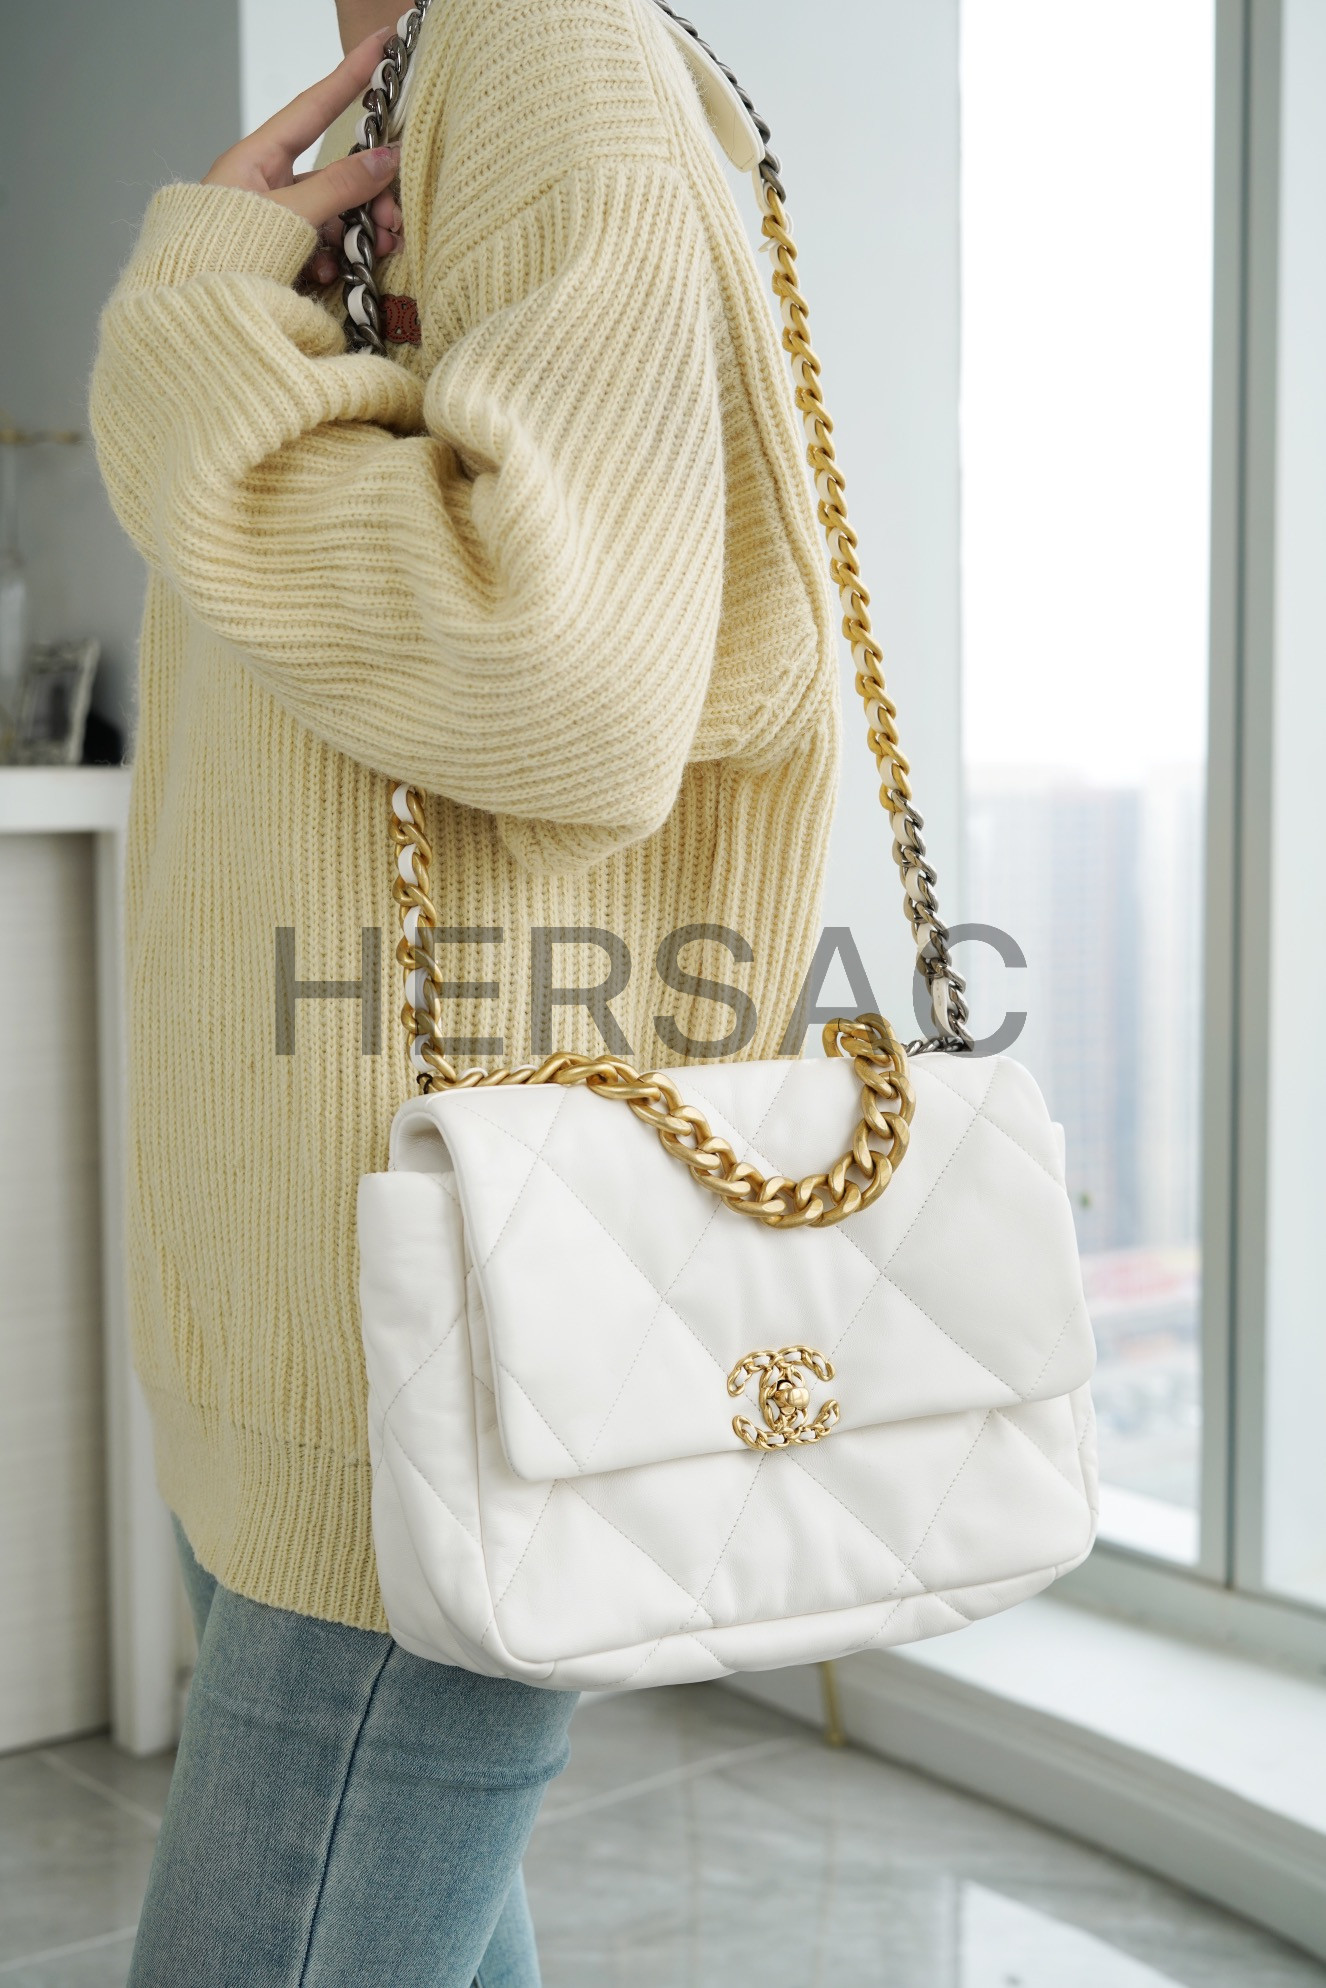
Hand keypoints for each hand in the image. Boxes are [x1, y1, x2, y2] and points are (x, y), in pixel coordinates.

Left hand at [202, 29, 404, 287]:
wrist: (193, 319)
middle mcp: (265, 186)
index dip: (349, 75)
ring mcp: (273, 224)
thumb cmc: (221, 258)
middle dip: (371, 194)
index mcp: (256, 160)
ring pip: (334, 215)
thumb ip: (338, 187)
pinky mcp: (280, 257)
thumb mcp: (288, 216)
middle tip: (396, 218)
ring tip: (382, 249)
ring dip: (362, 231)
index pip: (313, 107)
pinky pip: (320, 248)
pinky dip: (335, 259)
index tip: (382, 43)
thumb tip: (386, 159)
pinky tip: (334, 275)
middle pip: (333, 174)